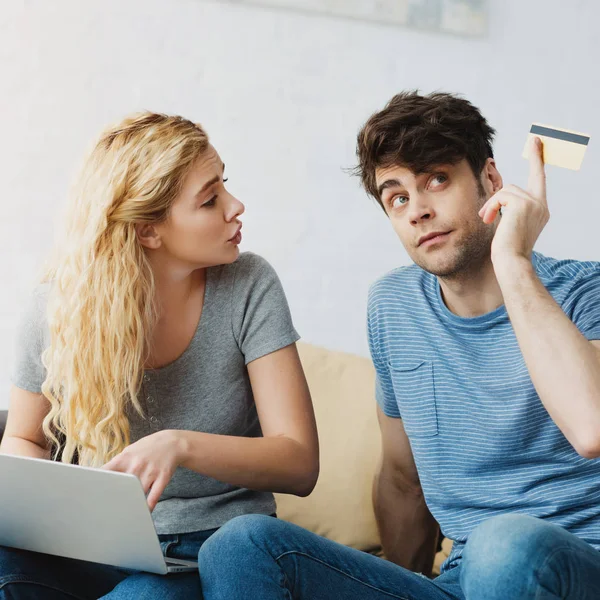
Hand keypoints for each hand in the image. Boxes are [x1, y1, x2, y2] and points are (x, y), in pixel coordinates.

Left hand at [102, 430, 185, 510]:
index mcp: (125, 457)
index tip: (89, 493)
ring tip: (122, 516)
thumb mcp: (130, 450)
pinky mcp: (162, 478)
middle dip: (112, 497)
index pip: (106, 471)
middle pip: (120, 486)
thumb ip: (117, 464)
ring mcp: (150, 472)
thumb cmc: (148, 448)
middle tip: (104, 509)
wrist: (172, 442)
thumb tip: (100, 476)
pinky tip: (142, 514)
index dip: (96, 482)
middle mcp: (136, 465)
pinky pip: (153, 497)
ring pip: (136, 494)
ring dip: (130, 504)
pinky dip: (147, 507)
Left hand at [479, 137, 548, 268]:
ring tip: (488, 221)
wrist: (510, 261)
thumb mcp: (509, 225)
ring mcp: (534, 203)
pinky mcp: (523, 203)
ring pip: (505, 191)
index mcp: (540, 210)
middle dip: (505, 190)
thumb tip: (501, 199)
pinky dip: (491, 206)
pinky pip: (500, 195)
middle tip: (505, 187)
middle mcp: (541, 205)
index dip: (538, 160)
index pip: (539, 180)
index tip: (537, 142)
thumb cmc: (506, 249)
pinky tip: (489, 220)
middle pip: (515, 186)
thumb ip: (509, 209)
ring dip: (492, 205)